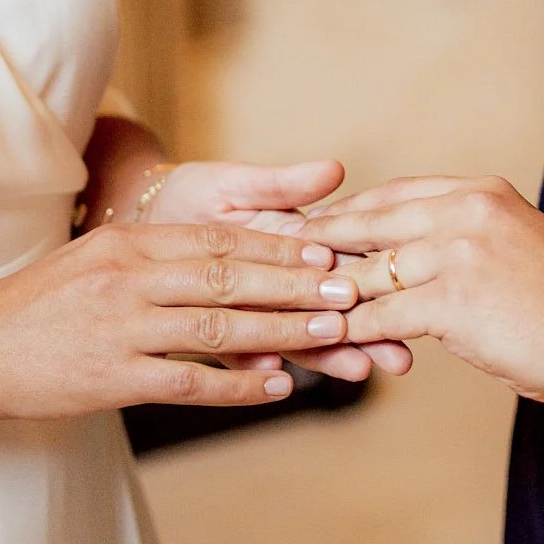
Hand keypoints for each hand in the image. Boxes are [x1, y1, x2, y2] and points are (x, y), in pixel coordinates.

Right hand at [0, 222, 362, 419]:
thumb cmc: (33, 309)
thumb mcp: (90, 262)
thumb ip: (148, 257)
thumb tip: (213, 261)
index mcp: (126, 244)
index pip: (217, 240)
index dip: (277, 247)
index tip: (326, 251)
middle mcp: (127, 279)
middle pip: (229, 277)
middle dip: (297, 285)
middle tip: (350, 290)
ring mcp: (120, 329)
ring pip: (219, 328)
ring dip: (283, 332)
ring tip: (332, 334)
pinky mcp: (111, 378)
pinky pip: (189, 383)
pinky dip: (238, 388)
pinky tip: (277, 389)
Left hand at [146, 158, 414, 380]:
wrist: (138, 223)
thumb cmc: (191, 198)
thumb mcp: (233, 184)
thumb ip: (282, 185)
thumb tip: (333, 169)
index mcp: (293, 244)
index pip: (343, 262)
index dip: (374, 278)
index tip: (405, 292)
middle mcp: (278, 284)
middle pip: (329, 309)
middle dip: (366, 331)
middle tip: (399, 355)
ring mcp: (249, 312)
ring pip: (293, 336)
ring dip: (326, 354)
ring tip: (357, 369)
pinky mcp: (215, 336)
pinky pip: (235, 354)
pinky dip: (255, 364)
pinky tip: (276, 374)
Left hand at [298, 177, 543, 408]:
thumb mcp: (518, 245)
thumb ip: (471, 236)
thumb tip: (422, 247)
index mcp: (482, 192)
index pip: (398, 194)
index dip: (354, 212)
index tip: (321, 225)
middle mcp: (468, 210)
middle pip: (374, 223)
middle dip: (326, 244)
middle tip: (285, 259)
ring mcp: (458, 252)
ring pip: (372, 272)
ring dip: (329, 291)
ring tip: (291, 304)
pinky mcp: (452, 300)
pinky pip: (382, 315)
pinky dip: (350, 330)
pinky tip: (327, 341)